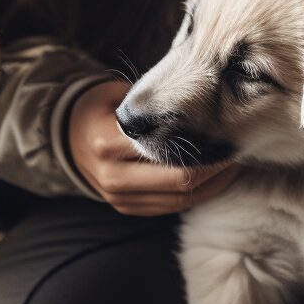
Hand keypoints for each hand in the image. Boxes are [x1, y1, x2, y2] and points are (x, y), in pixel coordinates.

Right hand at [67, 80, 241, 215]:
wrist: (67, 136)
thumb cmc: (98, 107)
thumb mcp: (118, 95)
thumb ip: (151, 105)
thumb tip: (199, 103)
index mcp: (108, 144)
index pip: (167, 152)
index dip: (203, 146)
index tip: (227, 134)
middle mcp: (112, 177)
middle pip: (178, 182)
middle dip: (214, 170)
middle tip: (237, 153)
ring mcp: (119, 198)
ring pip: (178, 201)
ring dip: (210, 186)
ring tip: (233, 167)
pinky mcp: (127, 209)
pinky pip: (170, 208)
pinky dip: (195, 195)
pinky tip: (213, 180)